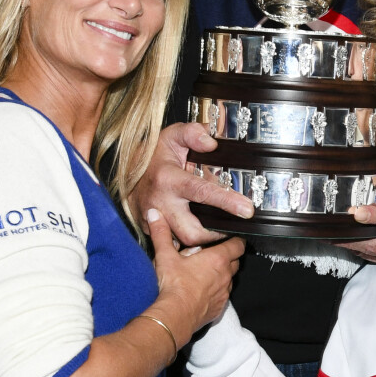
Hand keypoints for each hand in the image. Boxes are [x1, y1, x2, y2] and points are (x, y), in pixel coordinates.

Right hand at [129, 123, 253, 245]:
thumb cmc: (155, 155)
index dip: (226, 201)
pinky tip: (203, 230)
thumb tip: (212, 142)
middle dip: (215, 234)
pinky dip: (192, 240)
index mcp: (168, 179)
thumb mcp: (173, 135)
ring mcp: (155, 220)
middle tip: (234, 226)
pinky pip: (175, 242)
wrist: (128, 171)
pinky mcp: (153, 231)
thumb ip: (193, 133)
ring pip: (184, 242)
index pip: (201, 192)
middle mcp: (161, 203)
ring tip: (222, 227)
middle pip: (192, 232)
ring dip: (206, 239)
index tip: (247, 209)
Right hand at [148, 208, 244, 344]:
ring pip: (230, 279)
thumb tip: (154, 215)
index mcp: (218, 259)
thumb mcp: (165, 256)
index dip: (236, 239)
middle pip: (236, 261)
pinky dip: (217, 291)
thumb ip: (161, 233)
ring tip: (207, 272)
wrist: (174, 317)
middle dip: (228, 256)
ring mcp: (224, 292)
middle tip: (214, 252)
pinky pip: (223, 295)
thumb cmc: (174, 286)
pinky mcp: (219, 308)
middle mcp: (225, 275)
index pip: (238, 244)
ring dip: (222, 274)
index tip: (230, 236)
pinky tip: (203, 290)